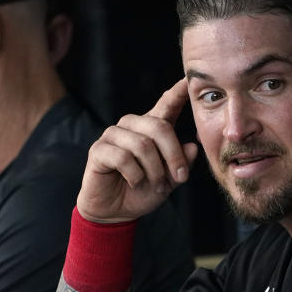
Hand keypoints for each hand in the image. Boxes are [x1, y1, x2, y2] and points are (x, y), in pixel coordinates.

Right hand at [77, 79, 200, 222]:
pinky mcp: (99, 150)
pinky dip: (135, 175)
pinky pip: (123, 157)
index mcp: (152, 129)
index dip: (177, 93)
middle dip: (174, 156)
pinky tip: (135, 182)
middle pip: (159, 127)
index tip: (188, 80)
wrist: (117, 211)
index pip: (166, 105)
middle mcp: (132, 126)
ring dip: (154, 170)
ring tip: (154, 184)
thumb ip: (182, 163)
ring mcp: (114, 136)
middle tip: (180, 177)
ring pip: (142, 145)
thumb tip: (193, 146)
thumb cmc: (145, 191)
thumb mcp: (170, 179)